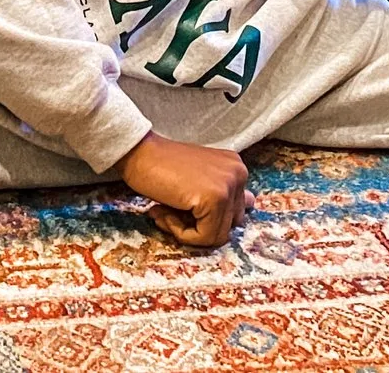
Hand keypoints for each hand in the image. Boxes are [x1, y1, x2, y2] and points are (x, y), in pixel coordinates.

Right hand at [116, 133, 251, 247]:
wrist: (136, 152)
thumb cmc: (160, 166)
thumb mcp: (199, 177)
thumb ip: (224, 191)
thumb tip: (252, 203)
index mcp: (236, 168)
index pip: (235, 214)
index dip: (205, 217)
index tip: (182, 205)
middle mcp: (238, 174)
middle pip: (228, 227)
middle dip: (199, 225)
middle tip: (170, 209)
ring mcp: (229, 186)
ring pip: (217, 236)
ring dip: (187, 231)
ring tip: (164, 210)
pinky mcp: (215, 198)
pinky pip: (204, 237)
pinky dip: (181, 232)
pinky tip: (163, 211)